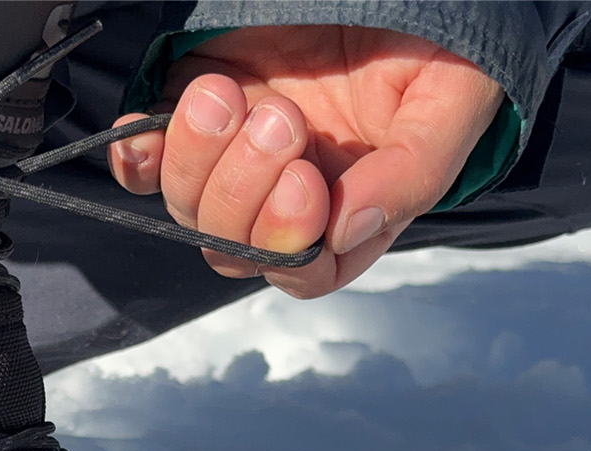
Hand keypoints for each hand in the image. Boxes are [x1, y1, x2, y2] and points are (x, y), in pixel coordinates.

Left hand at [108, 26, 503, 296]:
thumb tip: (345, 230)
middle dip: (246, 192)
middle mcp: (286, 192)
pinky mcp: (195, 111)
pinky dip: (139, 158)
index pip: (307, 271)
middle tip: (280, 117)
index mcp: (350, 206)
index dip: (292, 247)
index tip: (306, 183)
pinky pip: (148, 161)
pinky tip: (147, 134)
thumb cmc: (436, 39)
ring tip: (226, 96)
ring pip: (190, 204)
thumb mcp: (451, 100)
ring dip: (198, 160)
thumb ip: (413, 173)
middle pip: (235, 245)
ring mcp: (235, 154)